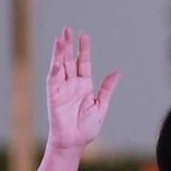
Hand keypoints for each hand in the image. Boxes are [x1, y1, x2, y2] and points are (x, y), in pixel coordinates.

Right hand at [46, 26, 120, 150]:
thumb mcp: (101, 105)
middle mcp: (72, 84)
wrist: (75, 142)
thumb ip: (107, 88)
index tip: (84, 35)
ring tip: (60, 38)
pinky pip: (53, 80)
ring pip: (59, 66)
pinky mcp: (53, 96)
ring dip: (59, 52)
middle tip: (67, 28)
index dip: (83, 49)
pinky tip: (57, 60)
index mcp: (84, 85)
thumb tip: (117, 72)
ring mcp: (61, 89)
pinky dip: (54, 70)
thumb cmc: (87, 128)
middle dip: (67, 45)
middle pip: (69, 60)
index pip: (83, 62)